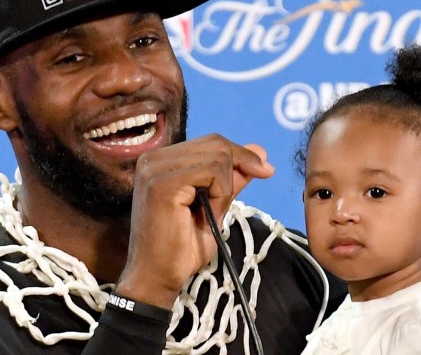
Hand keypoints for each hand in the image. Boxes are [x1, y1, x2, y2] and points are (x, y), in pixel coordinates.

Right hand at [115, 134, 274, 308]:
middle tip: (225, 206)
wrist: (158, 277)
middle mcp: (154, 157)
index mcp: (162, 159)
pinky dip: (220, 193)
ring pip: (217, 156)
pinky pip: (210, 172)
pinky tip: (208, 213)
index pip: (211, 142)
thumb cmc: (181, 247)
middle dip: (236, 171)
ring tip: (210, 212)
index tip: (266, 171)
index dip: (241, 155)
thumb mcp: (215, 206)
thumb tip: (260, 151)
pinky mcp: (163, 183)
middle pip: (216, 144)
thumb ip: (232, 178)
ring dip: (225, 188)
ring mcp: (155, 168)